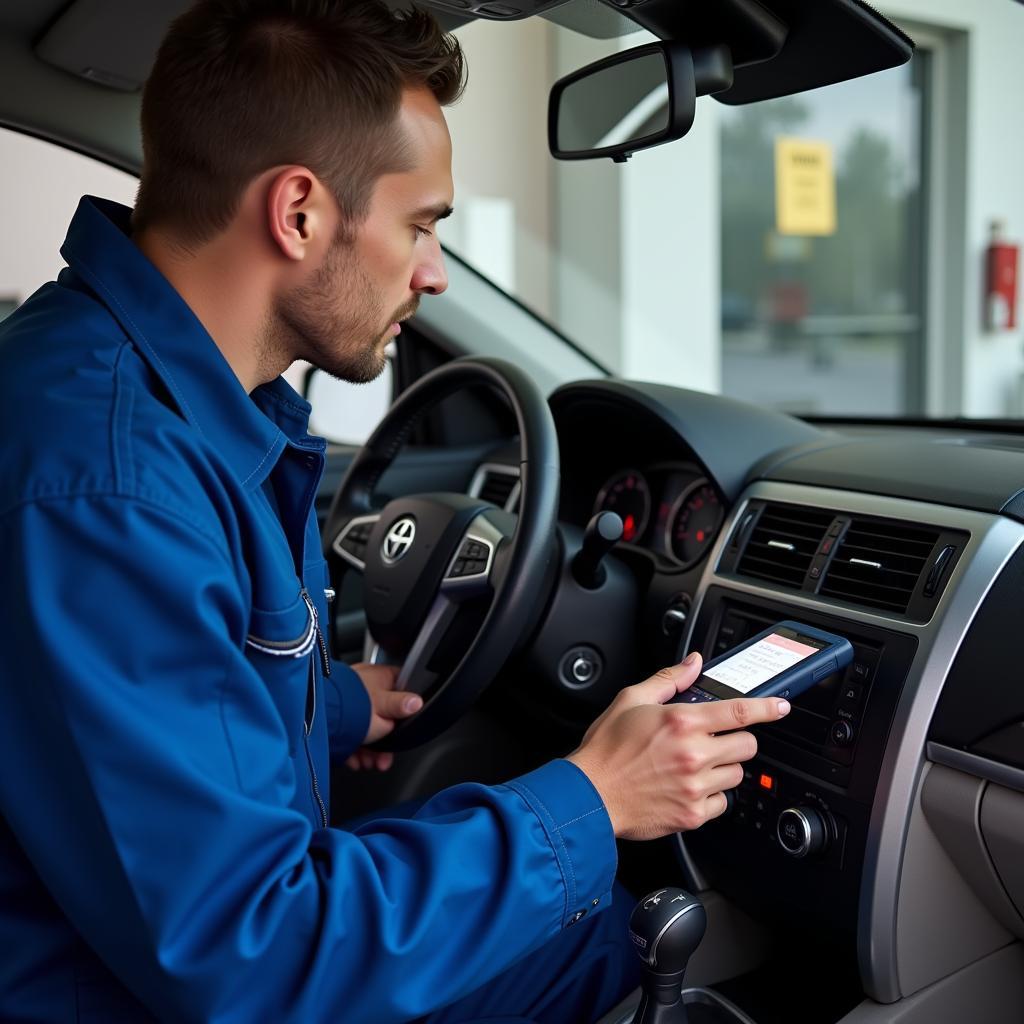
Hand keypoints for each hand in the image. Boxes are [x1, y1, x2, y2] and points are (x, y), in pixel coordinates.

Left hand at [345, 663, 423, 771]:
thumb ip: (402, 707)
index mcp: (381, 677)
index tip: (406, 728)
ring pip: (365, 728)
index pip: (402, 690)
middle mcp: (364, 687)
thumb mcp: (386, 708)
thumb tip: (417, 701)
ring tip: (369, 763)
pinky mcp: (335, 716)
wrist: (318, 716)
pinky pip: (349, 734)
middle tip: (384, 757)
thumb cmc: (353, 705)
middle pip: (383, 716)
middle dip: (385, 741)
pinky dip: (354, 749)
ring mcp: (349, 701)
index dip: (406, 711)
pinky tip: (355, 760)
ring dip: (370, 749)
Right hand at [566, 653, 790, 840]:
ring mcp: (696, 787)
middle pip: (747, 745)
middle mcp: (693, 754)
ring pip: (737, 774)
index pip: (740, 711)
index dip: (767, 708)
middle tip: (712, 740)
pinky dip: (711, 796)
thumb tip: (693, 664)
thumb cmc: (606, 750)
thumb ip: (669, 680)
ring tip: (693, 765)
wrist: (590, 796)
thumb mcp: (631, 701)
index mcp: (682, 722)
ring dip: (722, 768)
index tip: (780, 707)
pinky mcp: (693, 814)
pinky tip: (687, 787)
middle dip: (734, 740)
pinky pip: (722, 803)